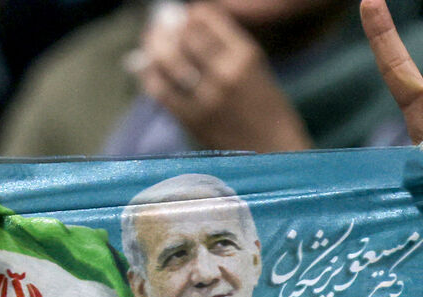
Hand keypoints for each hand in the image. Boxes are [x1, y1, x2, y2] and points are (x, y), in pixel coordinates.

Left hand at [135, 2, 310, 151]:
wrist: (274, 153)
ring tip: (151, 46)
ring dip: (155, 48)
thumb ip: (226, 49)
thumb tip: (188, 26)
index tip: (185, 17)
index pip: (207, 19)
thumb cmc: (267, 112)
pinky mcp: (193, 120)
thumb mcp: (256, 71)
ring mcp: (208, 97)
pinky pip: (161, 90)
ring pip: (169, 60)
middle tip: (160, 28)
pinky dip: (150, 76)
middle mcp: (227, 72)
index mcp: (246, 55)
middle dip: (168, 29)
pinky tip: (148, 70)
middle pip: (184, 36)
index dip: (190, 16)